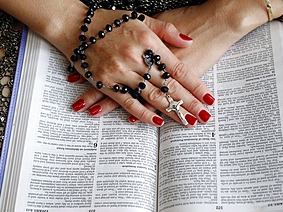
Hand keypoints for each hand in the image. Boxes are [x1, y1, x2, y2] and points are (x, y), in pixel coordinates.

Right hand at [62, 7, 213, 126]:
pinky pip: (127, 102)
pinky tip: (157, 122)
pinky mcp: (106, 83)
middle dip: (189, 103)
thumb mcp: (141, 18)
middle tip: (204, 117)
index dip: (195, 85)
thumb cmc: (109, 21)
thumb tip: (188, 40)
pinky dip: (143, 114)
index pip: (178, 69)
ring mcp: (120, 72)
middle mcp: (135, 58)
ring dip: (171, 111)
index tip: (209, 99)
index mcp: (147, 42)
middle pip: (169, 86)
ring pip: (152, 96)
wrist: (73, 25)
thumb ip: (166, 30)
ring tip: (188, 122)